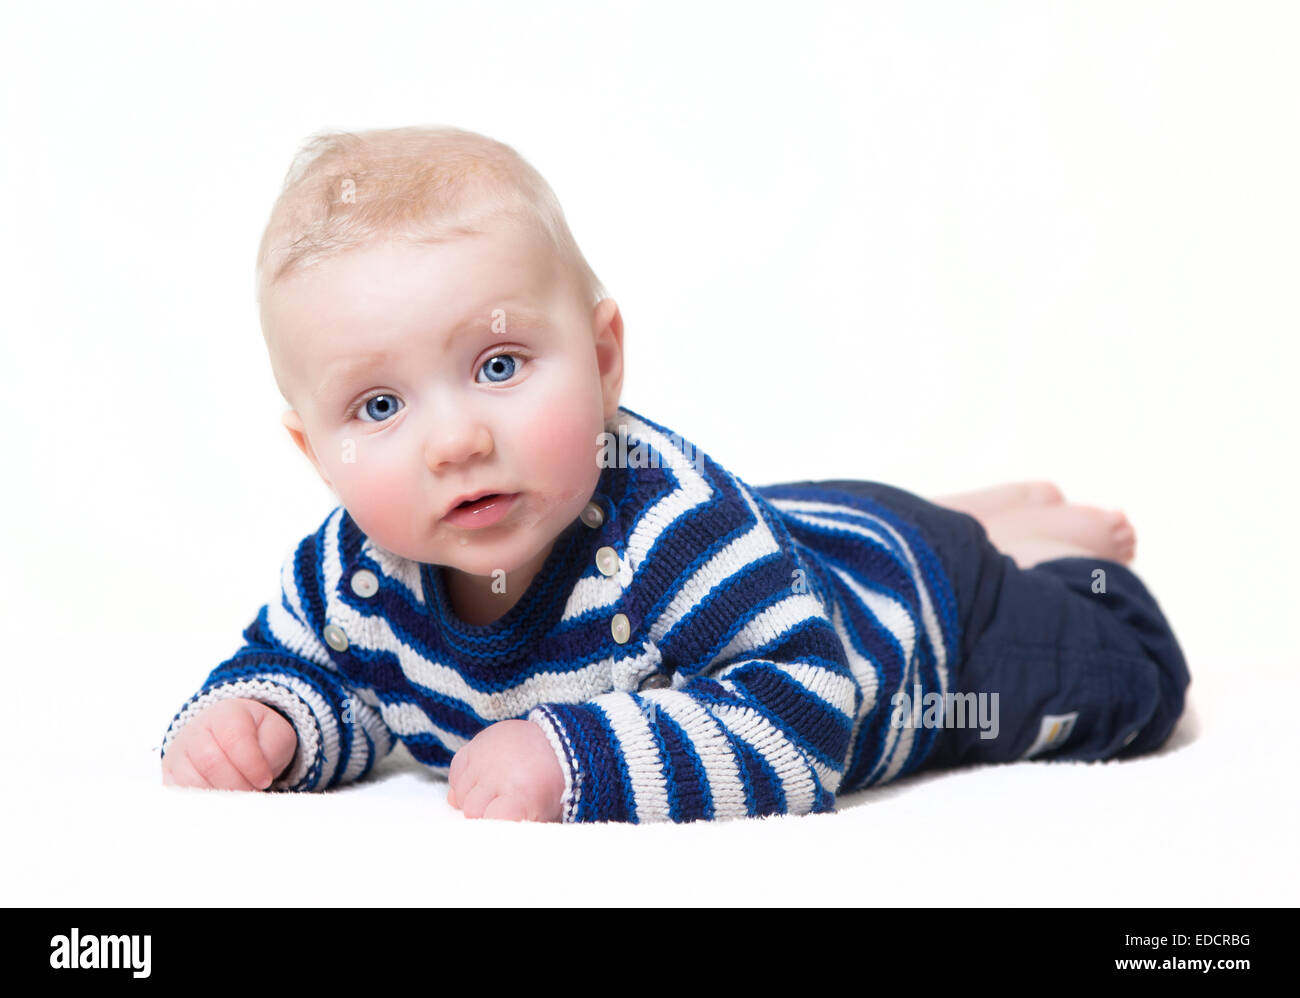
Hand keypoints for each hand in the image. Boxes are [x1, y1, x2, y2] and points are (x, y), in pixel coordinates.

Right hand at [161, 698, 296, 790]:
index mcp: (226, 714)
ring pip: (192, 781)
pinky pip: (179, 795)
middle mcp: (196, 729)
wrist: (232, 738)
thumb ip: (272, 750)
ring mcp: (179, 752)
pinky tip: (219, 803)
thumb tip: (258, 778)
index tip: (265, 780)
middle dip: (238, 785)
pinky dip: (201, 804)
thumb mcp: (275, 735)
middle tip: (252, 792)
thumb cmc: (257, 737)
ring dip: (220, 797)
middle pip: (211, 763)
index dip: (252, 765)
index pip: (234, 739)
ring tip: (238, 797)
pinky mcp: (170, 775)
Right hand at [447, 719, 564, 821]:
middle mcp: (498, 774)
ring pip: (460, 793)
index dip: (491, 829)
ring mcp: (484, 758)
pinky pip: (455, 773)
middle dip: (482, 815)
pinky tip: (479, 782)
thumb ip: (524, 830)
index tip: (496, 831)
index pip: (491, 821)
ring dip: (471, 799)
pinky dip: (463, 781)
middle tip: (498, 811)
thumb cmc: (550, 784)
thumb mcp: (546, 812)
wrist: (556, 743)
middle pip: (472, 810)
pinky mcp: (475, 745)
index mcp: (521, 794)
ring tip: (491, 795)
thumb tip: (501, 846)